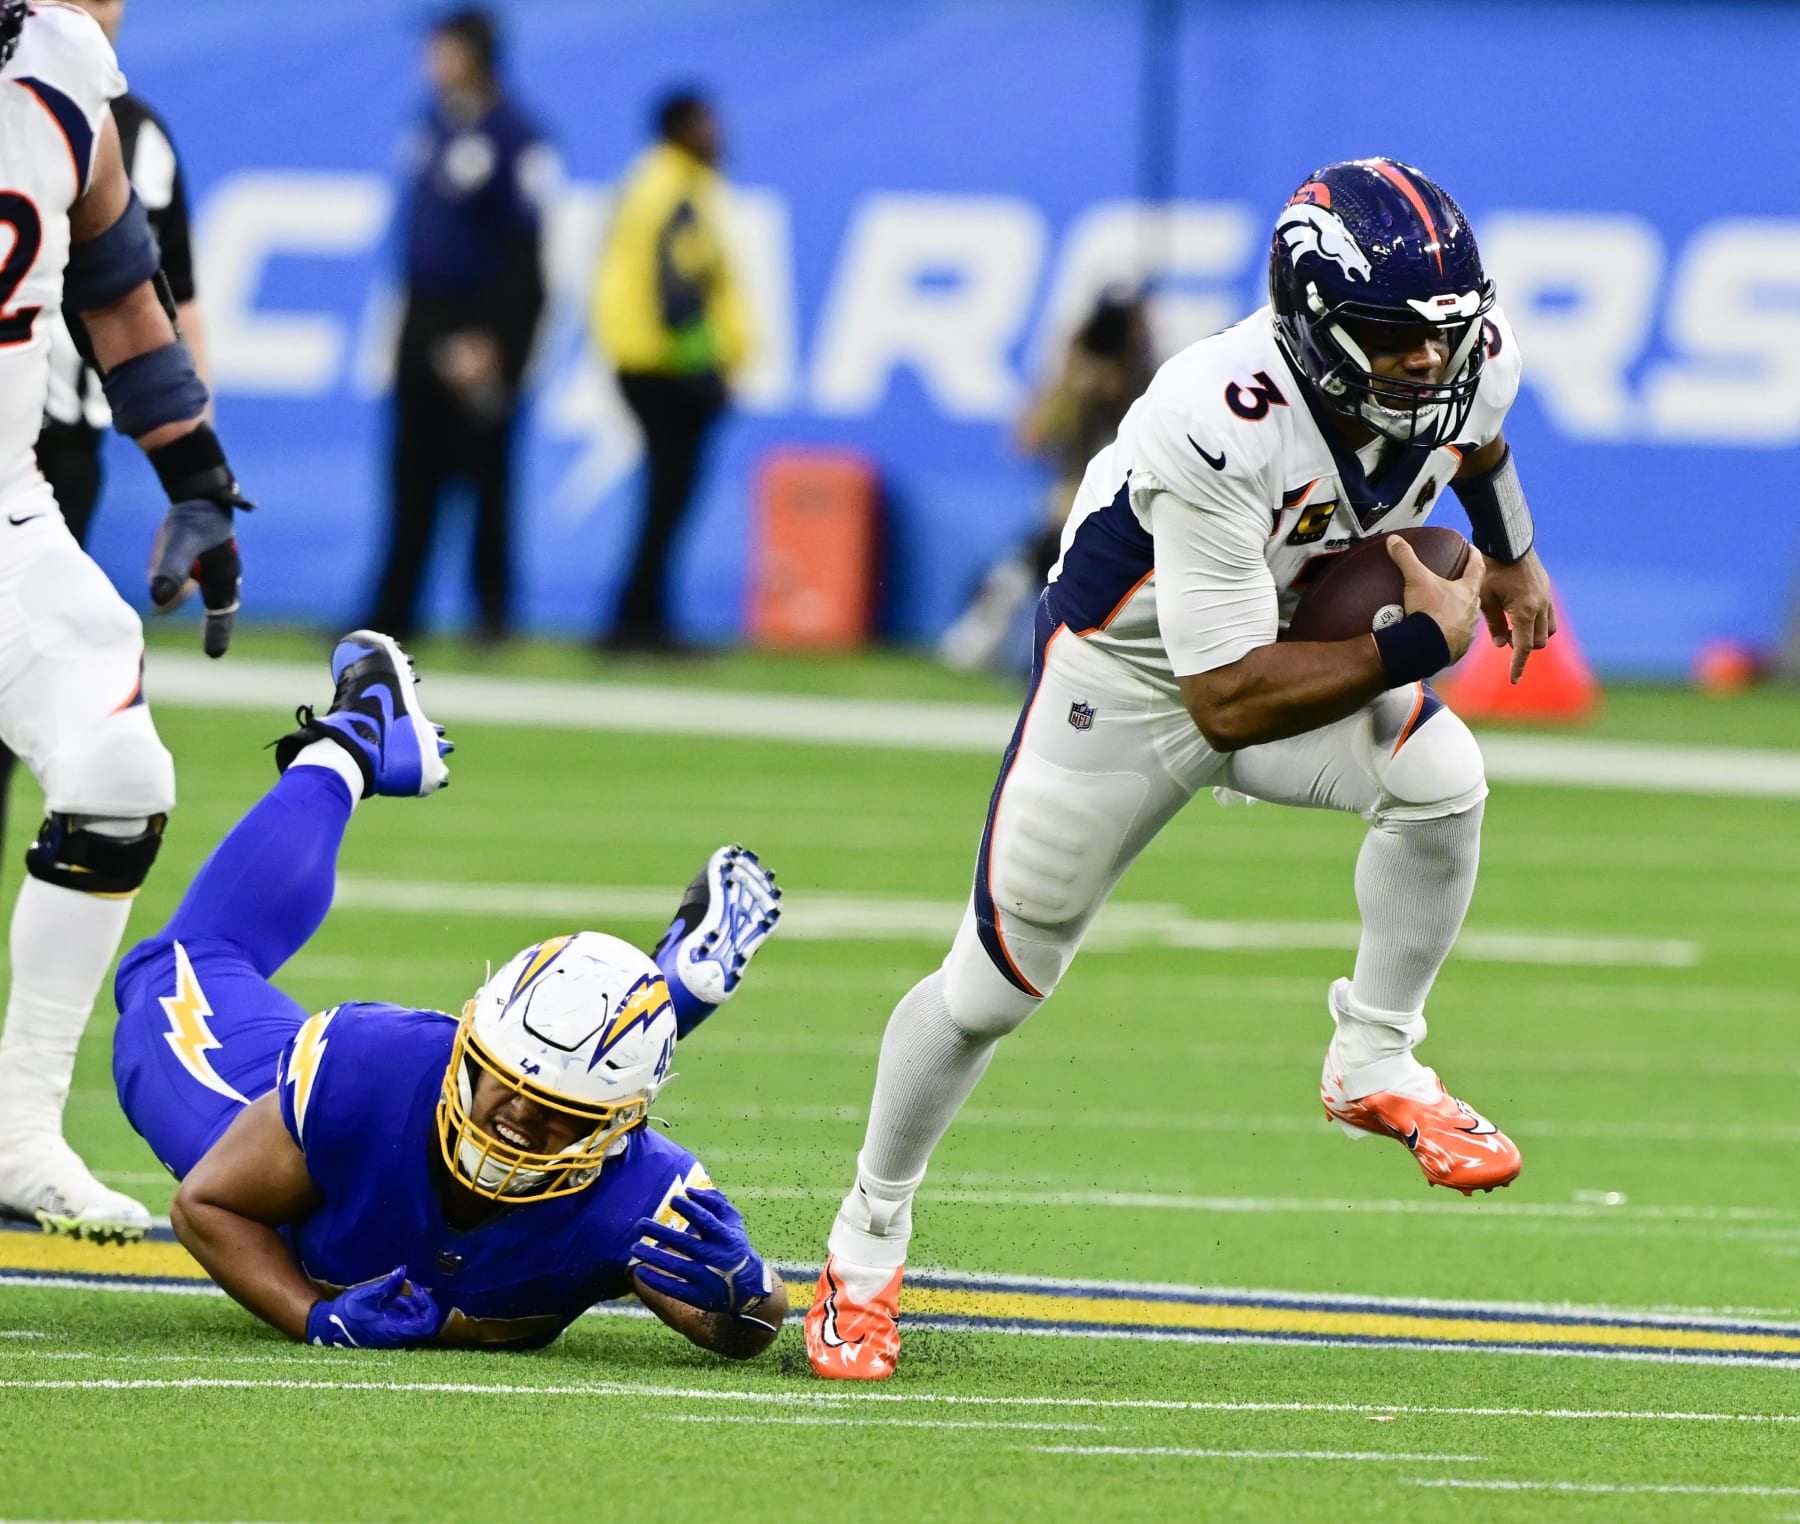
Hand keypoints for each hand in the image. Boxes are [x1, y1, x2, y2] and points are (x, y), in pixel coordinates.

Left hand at [149, 499, 239, 657]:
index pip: (222, 612)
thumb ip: (170, 570)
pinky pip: (192, 579)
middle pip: (216, 604)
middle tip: (213, 649)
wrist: (197, 490)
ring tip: (165, 611)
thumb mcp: (180, 543)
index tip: (214, 655)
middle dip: (214, 623)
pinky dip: (179, 587)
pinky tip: (163, 589)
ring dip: (186, 600)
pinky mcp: (201, 556)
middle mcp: (222, 573)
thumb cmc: (193, 518)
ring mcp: (213, 564)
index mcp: (224, 575)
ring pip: (200, 591)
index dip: (218, 633)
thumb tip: (157, 599)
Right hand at [305, 1266, 441, 1348]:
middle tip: (409, 1288)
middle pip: (424, 1322)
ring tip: (394, 1293)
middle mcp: (397, 1337)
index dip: (428, 1304)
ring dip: (410, 1305)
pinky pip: (404, 1323)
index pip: (427, 1324)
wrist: (328, 1327)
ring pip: (414, 1322)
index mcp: (394, 1330)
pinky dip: (403, 1310)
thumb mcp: (367, 1295)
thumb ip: (388, 1285)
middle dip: (420, 1302)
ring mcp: (393, 1337)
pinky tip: (389, 1301)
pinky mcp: (388, 1334)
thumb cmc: (347, 1312)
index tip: (416, 1288)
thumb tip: (403, 1270)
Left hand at [633, 1187, 774, 1325]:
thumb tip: (688, 1190)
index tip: (673, 1200)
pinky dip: (656, 1281)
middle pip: (686, 1244)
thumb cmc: (733, 1244)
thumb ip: (714, 1201)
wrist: (747, 1284)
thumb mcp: (732, 1220)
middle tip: (640, 1224)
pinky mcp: (700, 1297)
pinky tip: (640, 1271)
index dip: (690, 1210)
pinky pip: (675, 1289)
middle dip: (660, 1232)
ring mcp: (709, 1279)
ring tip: (635, 1247)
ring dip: (653, 1256)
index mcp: (727, 1236)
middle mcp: (718, 1258)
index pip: (707, 1221)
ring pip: (677, 1267)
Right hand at [1388, 535, 1482, 664]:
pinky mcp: (1458, 647)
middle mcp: (1472, 611)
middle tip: (1455, 582)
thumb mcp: (1416, 579)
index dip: (1475, 555)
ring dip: (1458, 613)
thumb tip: (1395, 541)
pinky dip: (1449, 634)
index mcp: (1467, 591)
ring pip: (1466, 617)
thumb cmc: (1429, 613)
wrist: (1425, 647)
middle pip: (1473, 593)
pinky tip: (1439, 633)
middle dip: (1465, 587)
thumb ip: (1406, 558)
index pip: (1477, 567)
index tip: (1473, 550)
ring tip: (1445, 610)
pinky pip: (1457, 638)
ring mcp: (1467, 631)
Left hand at [1478, 548, 1556, 683]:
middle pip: (1538, 642)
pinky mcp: (1547, 590)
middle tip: (1506, 637)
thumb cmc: (1490, 569)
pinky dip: (1538, 622)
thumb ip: (1494, 624)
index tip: (1513, 680)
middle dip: (1524, 647)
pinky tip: (1522, 615)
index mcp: (1524, 611)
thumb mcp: (1485, 598)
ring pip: (1548, 630)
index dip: (1518, 665)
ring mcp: (1547, 598)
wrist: (1507, 542)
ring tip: (1514, 627)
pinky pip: (1549, 615)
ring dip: (1534, 635)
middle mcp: (1541, 606)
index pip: (1524, 647)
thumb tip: (1502, 645)